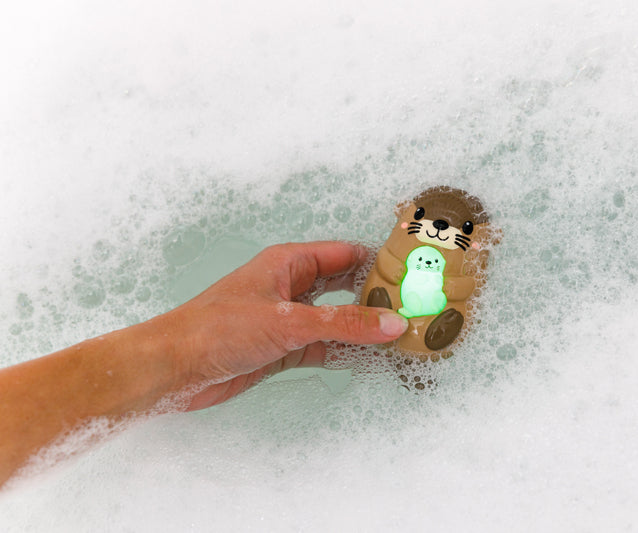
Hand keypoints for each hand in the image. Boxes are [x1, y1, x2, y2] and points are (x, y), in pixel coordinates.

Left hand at [163, 241, 408, 409]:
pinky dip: (344, 351)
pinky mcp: (282, 348)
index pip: (344, 255)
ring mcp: (287, 318)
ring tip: (396, 333)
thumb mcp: (289, 322)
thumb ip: (343, 323)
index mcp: (288, 263)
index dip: (376, 262)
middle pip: (343, 285)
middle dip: (373, 296)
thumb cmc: (216, 329)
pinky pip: (323, 345)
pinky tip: (367, 357)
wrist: (174, 369)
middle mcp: (289, 287)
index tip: (407, 275)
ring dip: (361, 327)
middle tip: (409, 306)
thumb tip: (387, 322)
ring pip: (335, 319)